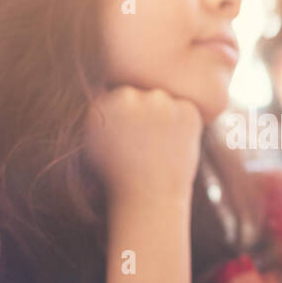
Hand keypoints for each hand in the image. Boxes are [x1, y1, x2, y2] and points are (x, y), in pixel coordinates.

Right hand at [84, 86, 202, 200]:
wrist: (150, 197)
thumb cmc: (118, 173)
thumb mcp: (95, 141)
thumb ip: (100, 110)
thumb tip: (103, 85)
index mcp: (101, 102)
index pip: (118, 95)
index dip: (125, 117)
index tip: (127, 138)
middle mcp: (128, 96)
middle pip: (141, 93)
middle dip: (144, 112)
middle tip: (146, 143)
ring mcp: (159, 101)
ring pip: (163, 100)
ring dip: (164, 115)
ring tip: (158, 146)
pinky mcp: (186, 110)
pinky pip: (184, 109)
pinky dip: (183, 123)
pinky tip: (173, 145)